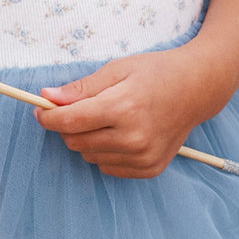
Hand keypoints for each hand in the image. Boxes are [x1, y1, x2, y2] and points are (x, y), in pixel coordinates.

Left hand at [36, 50, 206, 178]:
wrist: (197, 89)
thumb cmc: (156, 72)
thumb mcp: (118, 69)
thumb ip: (82, 88)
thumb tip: (48, 97)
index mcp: (123, 108)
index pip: (70, 121)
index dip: (48, 117)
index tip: (40, 109)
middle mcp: (134, 137)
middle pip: (76, 142)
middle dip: (68, 126)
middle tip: (77, 108)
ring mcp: (143, 156)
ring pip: (89, 156)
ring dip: (88, 139)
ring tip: (108, 117)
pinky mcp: (150, 168)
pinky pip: (108, 167)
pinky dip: (105, 152)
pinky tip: (121, 133)